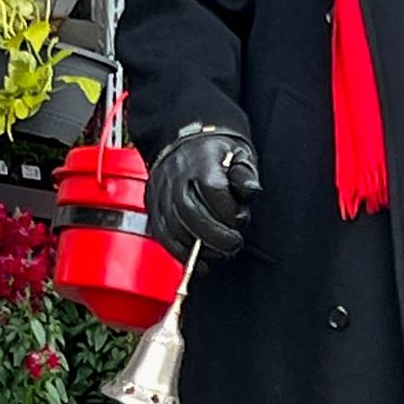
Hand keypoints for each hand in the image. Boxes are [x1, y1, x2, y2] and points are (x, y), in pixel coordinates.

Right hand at [144, 130, 261, 259]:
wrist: (185, 142)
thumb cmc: (216, 153)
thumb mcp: (239, 154)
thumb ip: (246, 174)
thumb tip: (250, 191)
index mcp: (200, 161)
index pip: (213, 189)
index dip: (229, 211)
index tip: (240, 219)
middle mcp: (176, 178)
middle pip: (191, 213)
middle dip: (215, 236)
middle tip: (233, 244)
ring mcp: (161, 194)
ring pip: (174, 228)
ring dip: (199, 247)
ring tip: (219, 251)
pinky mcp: (153, 207)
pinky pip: (162, 236)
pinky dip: (180, 254)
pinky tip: (198, 262)